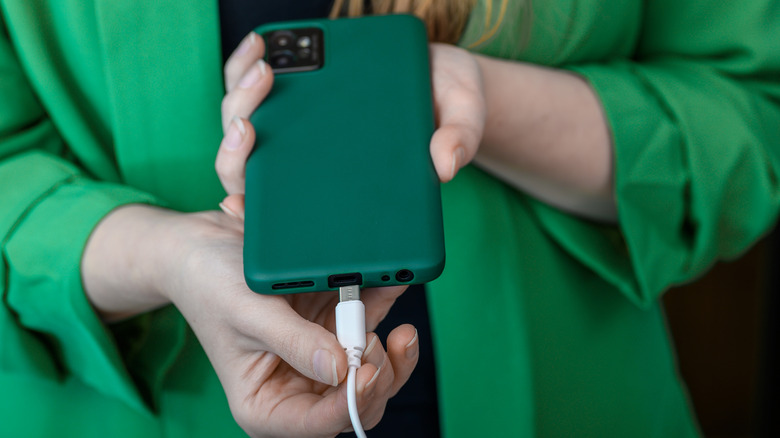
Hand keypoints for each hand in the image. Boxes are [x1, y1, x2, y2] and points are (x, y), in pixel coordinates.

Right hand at [83, 205, 418, 436]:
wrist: (202, 246)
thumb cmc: (210, 284)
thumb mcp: (248, 312)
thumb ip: (294, 343)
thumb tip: (340, 368)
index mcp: (266, 403)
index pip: (317, 424)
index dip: (350, 404)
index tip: (367, 371)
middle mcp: (296, 387)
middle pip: (355, 403)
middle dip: (378, 376)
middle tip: (380, 340)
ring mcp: (318, 357)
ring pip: (372, 371)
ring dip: (391, 348)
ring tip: (395, 323)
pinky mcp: (332, 327)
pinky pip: (369, 326)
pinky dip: (384, 308)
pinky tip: (393, 286)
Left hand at [216, 39, 486, 217]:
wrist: (443, 76)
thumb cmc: (449, 107)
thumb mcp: (463, 119)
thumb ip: (458, 140)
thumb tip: (444, 164)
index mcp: (339, 184)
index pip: (287, 210)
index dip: (253, 214)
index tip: (236, 205)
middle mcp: (311, 161)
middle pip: (253, 167)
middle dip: (238, 148)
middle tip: (249, 125)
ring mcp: (302, 129)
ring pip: (248, 125)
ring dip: (241, 100)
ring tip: (259, 69)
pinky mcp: (302, 95)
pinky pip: (261, 87)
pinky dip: (250, 67)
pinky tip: (261, 43)